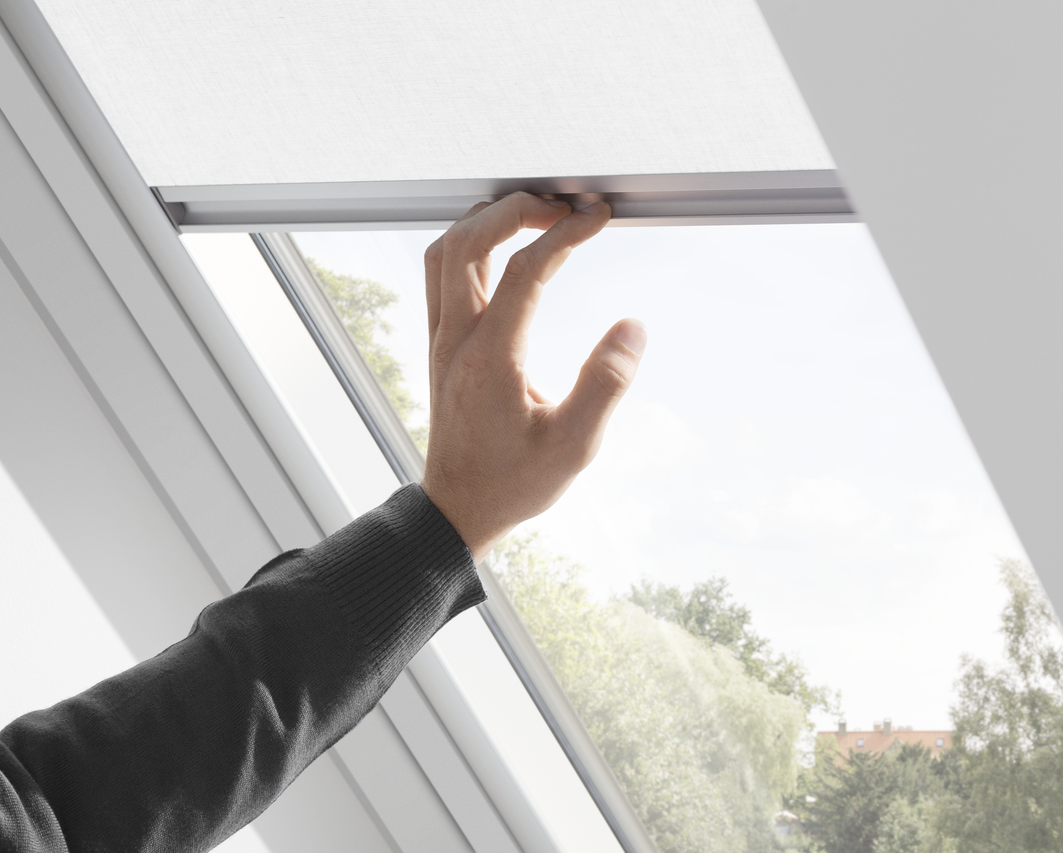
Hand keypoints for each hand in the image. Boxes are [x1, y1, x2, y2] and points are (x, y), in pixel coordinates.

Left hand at [418, 193, 646, 563]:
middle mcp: (455, 340)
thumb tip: (633, 328)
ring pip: (444, 252)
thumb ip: (605, 385)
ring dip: (486, 221)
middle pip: (468, 242)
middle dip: (516, 209)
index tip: (598, 217)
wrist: (459, 509)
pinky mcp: (439, 344)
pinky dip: (470, 244)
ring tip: (535, 215)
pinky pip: (441, 274)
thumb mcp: (574, 447)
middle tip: (564, 205)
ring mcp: (441, 340)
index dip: (565, 234)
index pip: (525, 271)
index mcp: (490, 359)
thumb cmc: (514, 483)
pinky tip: (505, 247)